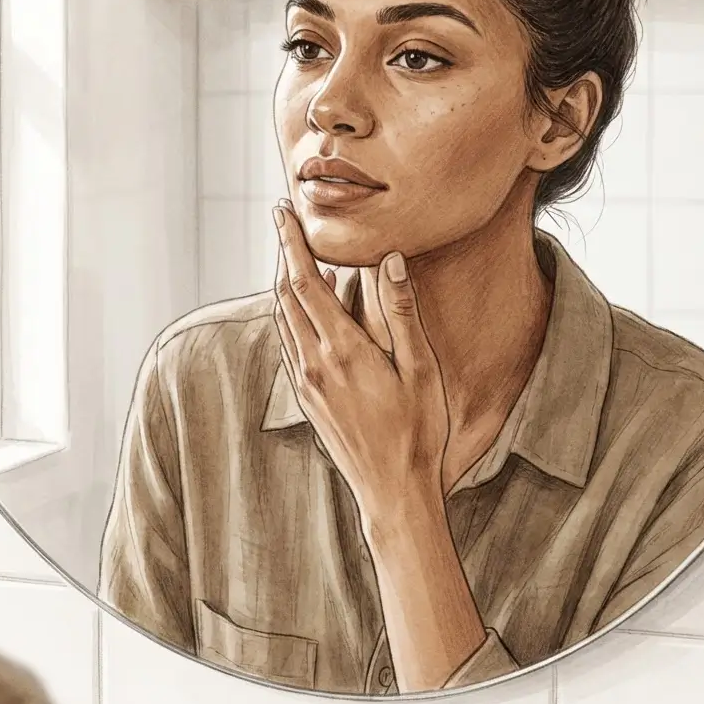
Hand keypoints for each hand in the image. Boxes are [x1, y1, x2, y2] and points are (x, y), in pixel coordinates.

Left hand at [273, 201, 448, 526]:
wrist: (393, 492)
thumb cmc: (417, 431)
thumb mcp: (420, 369)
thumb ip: (402, 311)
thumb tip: (390, 258)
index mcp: (341, 350)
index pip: (306, 282)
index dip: (292, 243)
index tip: (282, 211)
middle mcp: (314, 364)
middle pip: (286, 294)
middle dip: (283, 254)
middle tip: (285, 221)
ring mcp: (307, 383)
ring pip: (284, 318)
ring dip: (286, 283)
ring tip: (298, 255)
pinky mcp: (308, 399)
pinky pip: (291, 343)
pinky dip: (295, 314)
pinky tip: (317, 307)